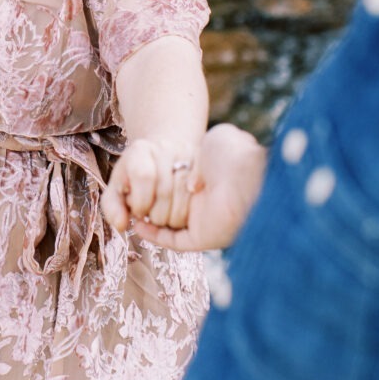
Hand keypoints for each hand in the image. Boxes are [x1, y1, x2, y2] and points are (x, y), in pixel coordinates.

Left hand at [102, 137, 199, 231]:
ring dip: (176, 216)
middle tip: (154, 217)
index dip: (140, 202)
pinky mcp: (203, 163)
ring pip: (186, 194)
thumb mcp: (118, 190)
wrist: (160, 158)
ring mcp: (188, 154)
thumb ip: (113, 209)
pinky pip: (201, 190)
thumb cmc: (135, 179)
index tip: (138, 213)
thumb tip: (122, 225)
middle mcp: (166, 147)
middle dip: (158, 214)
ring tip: (167, 216)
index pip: (144, 176)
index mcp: (140, 150)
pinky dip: (192, 208)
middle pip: (166, 189)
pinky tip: (183, 211)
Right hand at [132, 124, 267, 251]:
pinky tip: (137, 224)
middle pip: (171, 207)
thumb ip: (203, 148)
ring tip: (132, 208)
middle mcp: (208, 203)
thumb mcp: (217, 138)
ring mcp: (205, 221)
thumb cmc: (233, 155)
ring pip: (169, 224)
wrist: (246, 176)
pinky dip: (154, 236)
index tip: (138, 181)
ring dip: (150, 218)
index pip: (179, 187)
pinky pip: (173, 241)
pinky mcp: (202, 238)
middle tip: (132, 197)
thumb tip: (192, 176)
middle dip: (150, 202)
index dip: (158, 184)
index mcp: (211, 181)